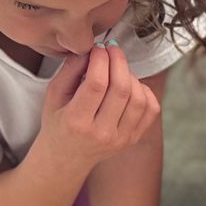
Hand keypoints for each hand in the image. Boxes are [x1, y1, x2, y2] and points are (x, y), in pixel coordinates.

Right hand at [38, 43, 159, 168]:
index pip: (96, 83)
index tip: (99, 48)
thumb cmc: (58, 122)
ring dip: (131, 76)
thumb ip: (70, 69)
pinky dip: (145, 91)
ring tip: (118, 70)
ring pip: (139, 98)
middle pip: (121, 89)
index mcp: (76, 122)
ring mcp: (121, 139)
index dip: (101, 59)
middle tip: (112, 50)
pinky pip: (151, 109)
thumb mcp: (54, 95)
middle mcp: (101, 133)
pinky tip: (131, 86)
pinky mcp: (133, 139)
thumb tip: (92, 49)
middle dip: (119, 61)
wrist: (66, 158)